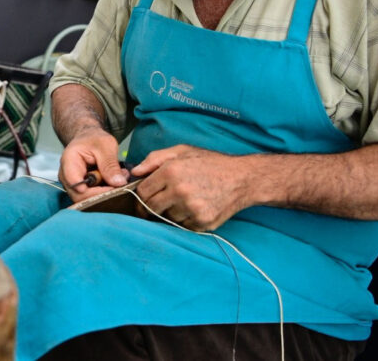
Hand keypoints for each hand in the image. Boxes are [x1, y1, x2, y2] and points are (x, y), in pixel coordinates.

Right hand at [58, 127, 128, 202]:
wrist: (88, 139)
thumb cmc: (94, 139)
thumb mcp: (106, 146)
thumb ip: (110, 165)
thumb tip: (118, 183)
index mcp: (69, 162)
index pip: (76, 185)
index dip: (95, 191)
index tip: (113, 187)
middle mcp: (66, 176)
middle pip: (80, 196)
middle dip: (102, 193)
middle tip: (120, 184)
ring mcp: (72, 184)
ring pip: (87, 198)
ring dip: (105, 192)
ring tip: (119, 178)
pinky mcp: (80, 189)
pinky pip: (91, 197)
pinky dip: (104, 191)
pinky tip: (113, 181)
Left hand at [129, 144, 254, 230]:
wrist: (242, 178)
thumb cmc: (210, 163)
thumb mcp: (182, 151)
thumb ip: (155, 159)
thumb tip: (135, 172)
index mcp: (171, 172)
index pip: (142, 192)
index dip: (140, 196)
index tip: (142, 199)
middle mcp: (180, 191)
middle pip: (151, 209)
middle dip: (150, 208)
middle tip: (157, 205)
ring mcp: (192, 209)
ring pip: (167, 218)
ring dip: (170, 213)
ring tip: (183, 201)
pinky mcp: (202, 222)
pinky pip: (183, 226)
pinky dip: (185, 220)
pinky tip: (195, 208)